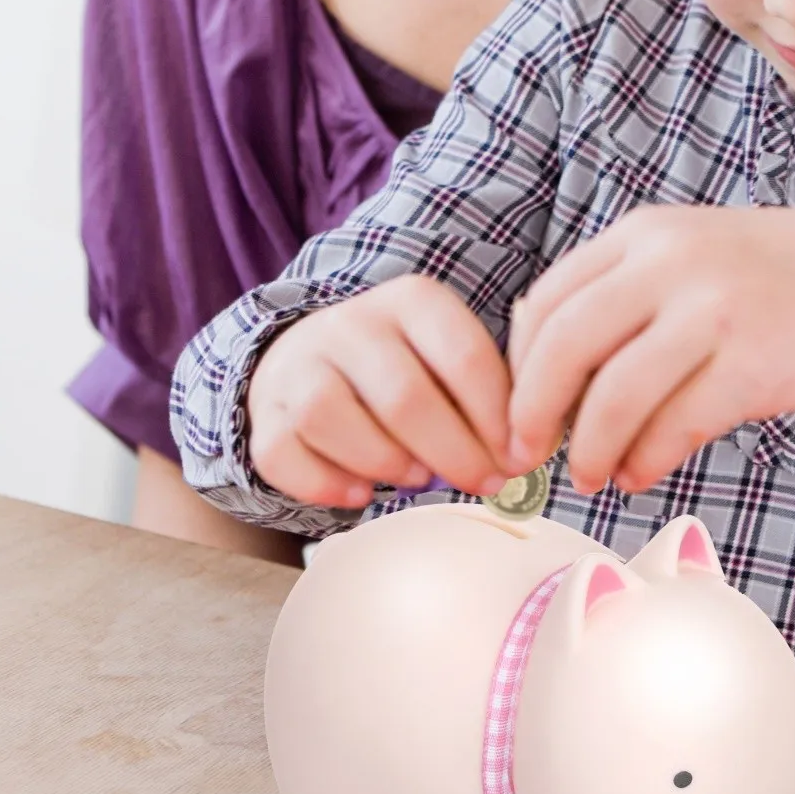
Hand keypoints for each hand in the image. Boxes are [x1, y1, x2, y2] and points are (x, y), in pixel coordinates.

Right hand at [246, 274, 511, 509]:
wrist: (313, 356)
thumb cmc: (409, 365)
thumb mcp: (453, 355)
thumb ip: (495, 393)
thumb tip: (529, 452)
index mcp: (412, 301)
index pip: (463, 357)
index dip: (498, 419)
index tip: (522, 459)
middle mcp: (351, 323)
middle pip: (404, 396)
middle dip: (456, 452)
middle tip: (486, 483)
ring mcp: (300, 364)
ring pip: (332, 416)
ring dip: (387, 461)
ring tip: (420, 478)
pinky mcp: (265, 412)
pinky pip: (282, 453)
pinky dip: (325, 483)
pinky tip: (362, 493)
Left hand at [505, 205, 794, 494]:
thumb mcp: (705, 258)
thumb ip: (636, 296)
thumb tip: (558, 373)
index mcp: (649, 233)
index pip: (545, 302)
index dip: (518, 369)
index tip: (519, 413)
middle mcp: (672, 261)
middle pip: (561, 347)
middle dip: (532, 415)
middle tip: (527, 457)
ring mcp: (716, 310)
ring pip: (613, 395)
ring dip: (589, 448)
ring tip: (591, 475)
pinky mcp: (757, 362)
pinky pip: (675, 424)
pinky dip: (647, 459)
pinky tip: (642, 472)